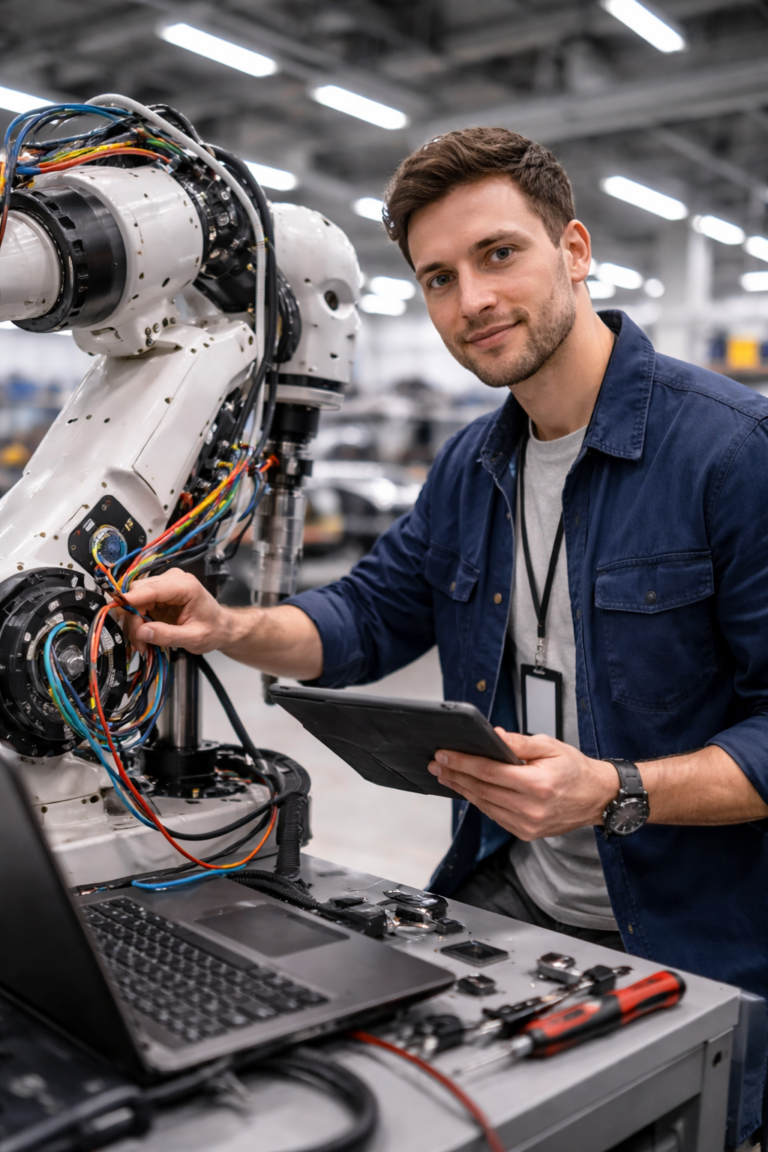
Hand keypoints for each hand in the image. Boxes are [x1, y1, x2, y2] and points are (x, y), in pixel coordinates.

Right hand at [113, 568, 238, 654]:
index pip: (152, 588)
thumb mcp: (194, 638)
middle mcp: (172, 580)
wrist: (221, 628)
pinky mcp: (158, 595)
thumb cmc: (213, 630)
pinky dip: (137, 622)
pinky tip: (144, 637)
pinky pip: (138, 605)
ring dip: (134, 623)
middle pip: (138, 592)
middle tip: (139, 643)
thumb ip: (168, 635)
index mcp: (185, 585)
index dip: (131, 599)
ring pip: (134, 599)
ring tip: (143, 644)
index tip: (116, 610)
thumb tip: (142, 632)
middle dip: (133, 618)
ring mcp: (164, 586)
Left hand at [428, 729, 617, 839]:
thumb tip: (492, 736)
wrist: (598, 798)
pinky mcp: (526, 832)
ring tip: (446, 776)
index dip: (462, 762)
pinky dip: (479, 802)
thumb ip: (518, 743)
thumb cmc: (576, 770)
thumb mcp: (550, 746)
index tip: (444, 754)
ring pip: (485, 805)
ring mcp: (528, 824)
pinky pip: (495, 816)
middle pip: (481, 789)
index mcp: (536, 784)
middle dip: (455, 774)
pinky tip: (468, 789)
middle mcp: (530, 808)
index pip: (488, 772)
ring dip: (462, 789)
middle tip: (436, 763)